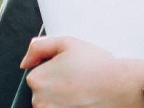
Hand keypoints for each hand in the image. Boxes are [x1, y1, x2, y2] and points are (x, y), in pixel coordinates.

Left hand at [20, 36, 143, 107]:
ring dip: (64, 99)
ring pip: (53, 103)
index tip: (71, 69)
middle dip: (59, 86)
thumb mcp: (67, 42)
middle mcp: (39, 100)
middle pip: (44, 92)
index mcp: (36, 79)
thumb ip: (39, 47)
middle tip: (79, 80)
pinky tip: (82, 101)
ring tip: (82, 91)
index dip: (56, 70)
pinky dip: (70, 105)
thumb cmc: (97, 66)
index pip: (39, 75)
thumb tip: (25, 61)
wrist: (118, 87)